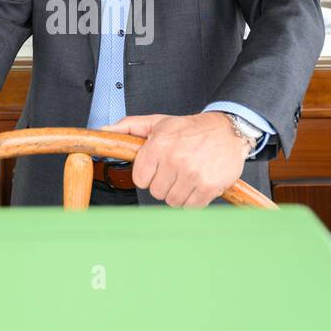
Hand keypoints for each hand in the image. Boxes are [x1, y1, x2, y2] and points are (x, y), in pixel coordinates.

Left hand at [101, 113, 248, 207]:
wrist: (227, 130)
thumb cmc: (190, 129)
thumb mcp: (158, 122)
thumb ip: (129, 126)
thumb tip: (103, 130)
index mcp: (159, 145)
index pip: (140, 179)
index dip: (149, 175)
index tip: (159, 167)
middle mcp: (175, 159)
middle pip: (156, 192)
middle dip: (165, 184)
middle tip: (176, 171)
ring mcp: (192, 174)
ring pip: (173, 201)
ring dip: (179, 193)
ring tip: (187, 176)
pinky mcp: (208, 187)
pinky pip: (191, 207)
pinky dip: (194, 200)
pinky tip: (198, 183)